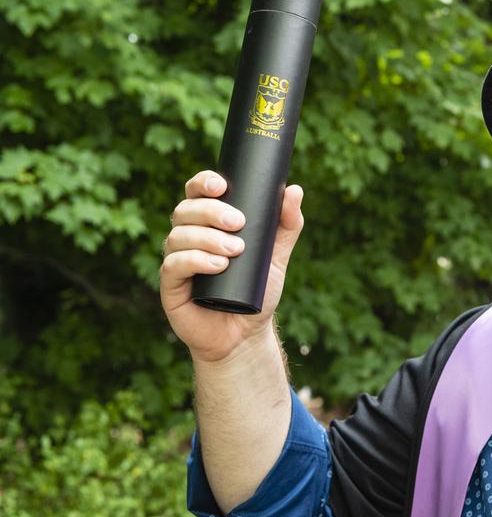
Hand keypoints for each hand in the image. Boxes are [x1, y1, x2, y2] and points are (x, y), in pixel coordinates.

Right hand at [160, 170, 304, 363]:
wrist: (245, 334)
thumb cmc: (256, 290)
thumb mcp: (276, 256)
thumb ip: (287, 225)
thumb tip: (295, 190)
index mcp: (207, 223)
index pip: (197, 193)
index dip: (203, 182)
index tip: (222, 185)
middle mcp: (187, 237)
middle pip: (186, 210)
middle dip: (211, 211)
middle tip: (238, 223)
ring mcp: (177, 260)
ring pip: (179, 236)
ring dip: (207, 238)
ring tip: (235, 250)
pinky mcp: (170, 286)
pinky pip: (173, 265)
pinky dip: (195, 261)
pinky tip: (217, 265)